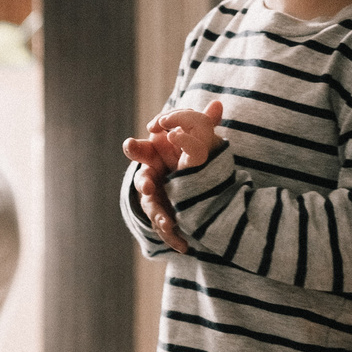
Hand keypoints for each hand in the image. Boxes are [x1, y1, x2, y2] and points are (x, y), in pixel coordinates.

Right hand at [123, 101, 223, 256]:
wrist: (178, 181)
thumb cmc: (179, 155)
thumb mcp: (192, 138)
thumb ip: (202, 124)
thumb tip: (218, 104)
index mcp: (152, 156)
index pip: (138, 149)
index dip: (135, 148)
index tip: (132, 144)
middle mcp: (149, 178)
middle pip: (143, 181)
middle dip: (144, 183)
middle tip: (149, 185)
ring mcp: (154, 199)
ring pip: (153, 208)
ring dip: (160, 216)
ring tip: (170, 225)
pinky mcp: (163, 216)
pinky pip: (166, 229)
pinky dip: (173, 238)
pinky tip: (183, 247)